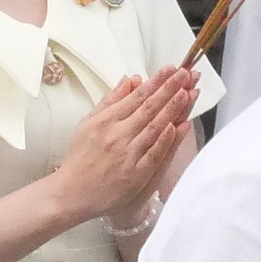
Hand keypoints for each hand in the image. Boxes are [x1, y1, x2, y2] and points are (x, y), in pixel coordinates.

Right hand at [43, 70, 196, 227]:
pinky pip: (153, 154)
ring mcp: (127, 155)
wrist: (72, 192)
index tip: (171, 69)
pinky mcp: (135, 175)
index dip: (156, 82)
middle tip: (186, 74)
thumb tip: (130, 80)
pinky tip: (179, 126)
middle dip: (169, 89)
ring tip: (188, 93)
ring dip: (173, 110)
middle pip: (149, 109)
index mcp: (106, 120)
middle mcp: (117, 135)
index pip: (136, 97)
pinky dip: (166, 140)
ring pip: (154, 128)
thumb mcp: (88, 122)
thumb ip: (110, 100)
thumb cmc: (80, 157)